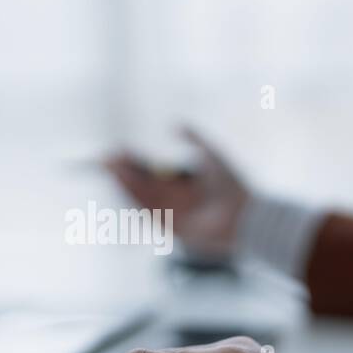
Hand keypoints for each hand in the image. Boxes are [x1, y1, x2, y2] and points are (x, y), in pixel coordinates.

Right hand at [104, 127, 247, 256]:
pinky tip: (125, 182)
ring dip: (124, 183)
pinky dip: (135, 198)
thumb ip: (195, 138)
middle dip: (122, 172)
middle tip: (106, 158)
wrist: (246, 215)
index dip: (132, 162)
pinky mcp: (171, 229)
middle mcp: (173, 200)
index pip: (149, 172)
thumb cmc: (233, 185)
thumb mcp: (212, 155)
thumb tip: (174, 124)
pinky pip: (148, 212)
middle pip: (140, 185)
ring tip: (110, 166)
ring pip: (141, 197)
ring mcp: (171, 215)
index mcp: (180, 185)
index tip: (117, 150)